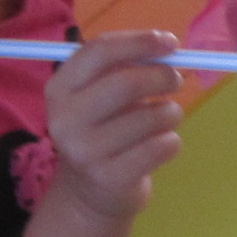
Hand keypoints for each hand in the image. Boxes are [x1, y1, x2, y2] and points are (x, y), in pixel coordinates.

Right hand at [42, 31, 185, 219]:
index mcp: (59, 89)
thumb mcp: (97, 97)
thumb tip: (165, 47)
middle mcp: (66, 119)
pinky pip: (162, 146)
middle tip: (176, 80)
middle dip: (163, 76)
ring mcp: (86, 152)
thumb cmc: (102, 132)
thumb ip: (123, 68)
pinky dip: (171, 142)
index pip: (99, 51)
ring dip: (171, 113)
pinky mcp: (111, 178)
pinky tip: (158, 146)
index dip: (140, 42)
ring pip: (152, 116)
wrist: (88, 195)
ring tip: (165, 119)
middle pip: (127, 82)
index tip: (171, 42)